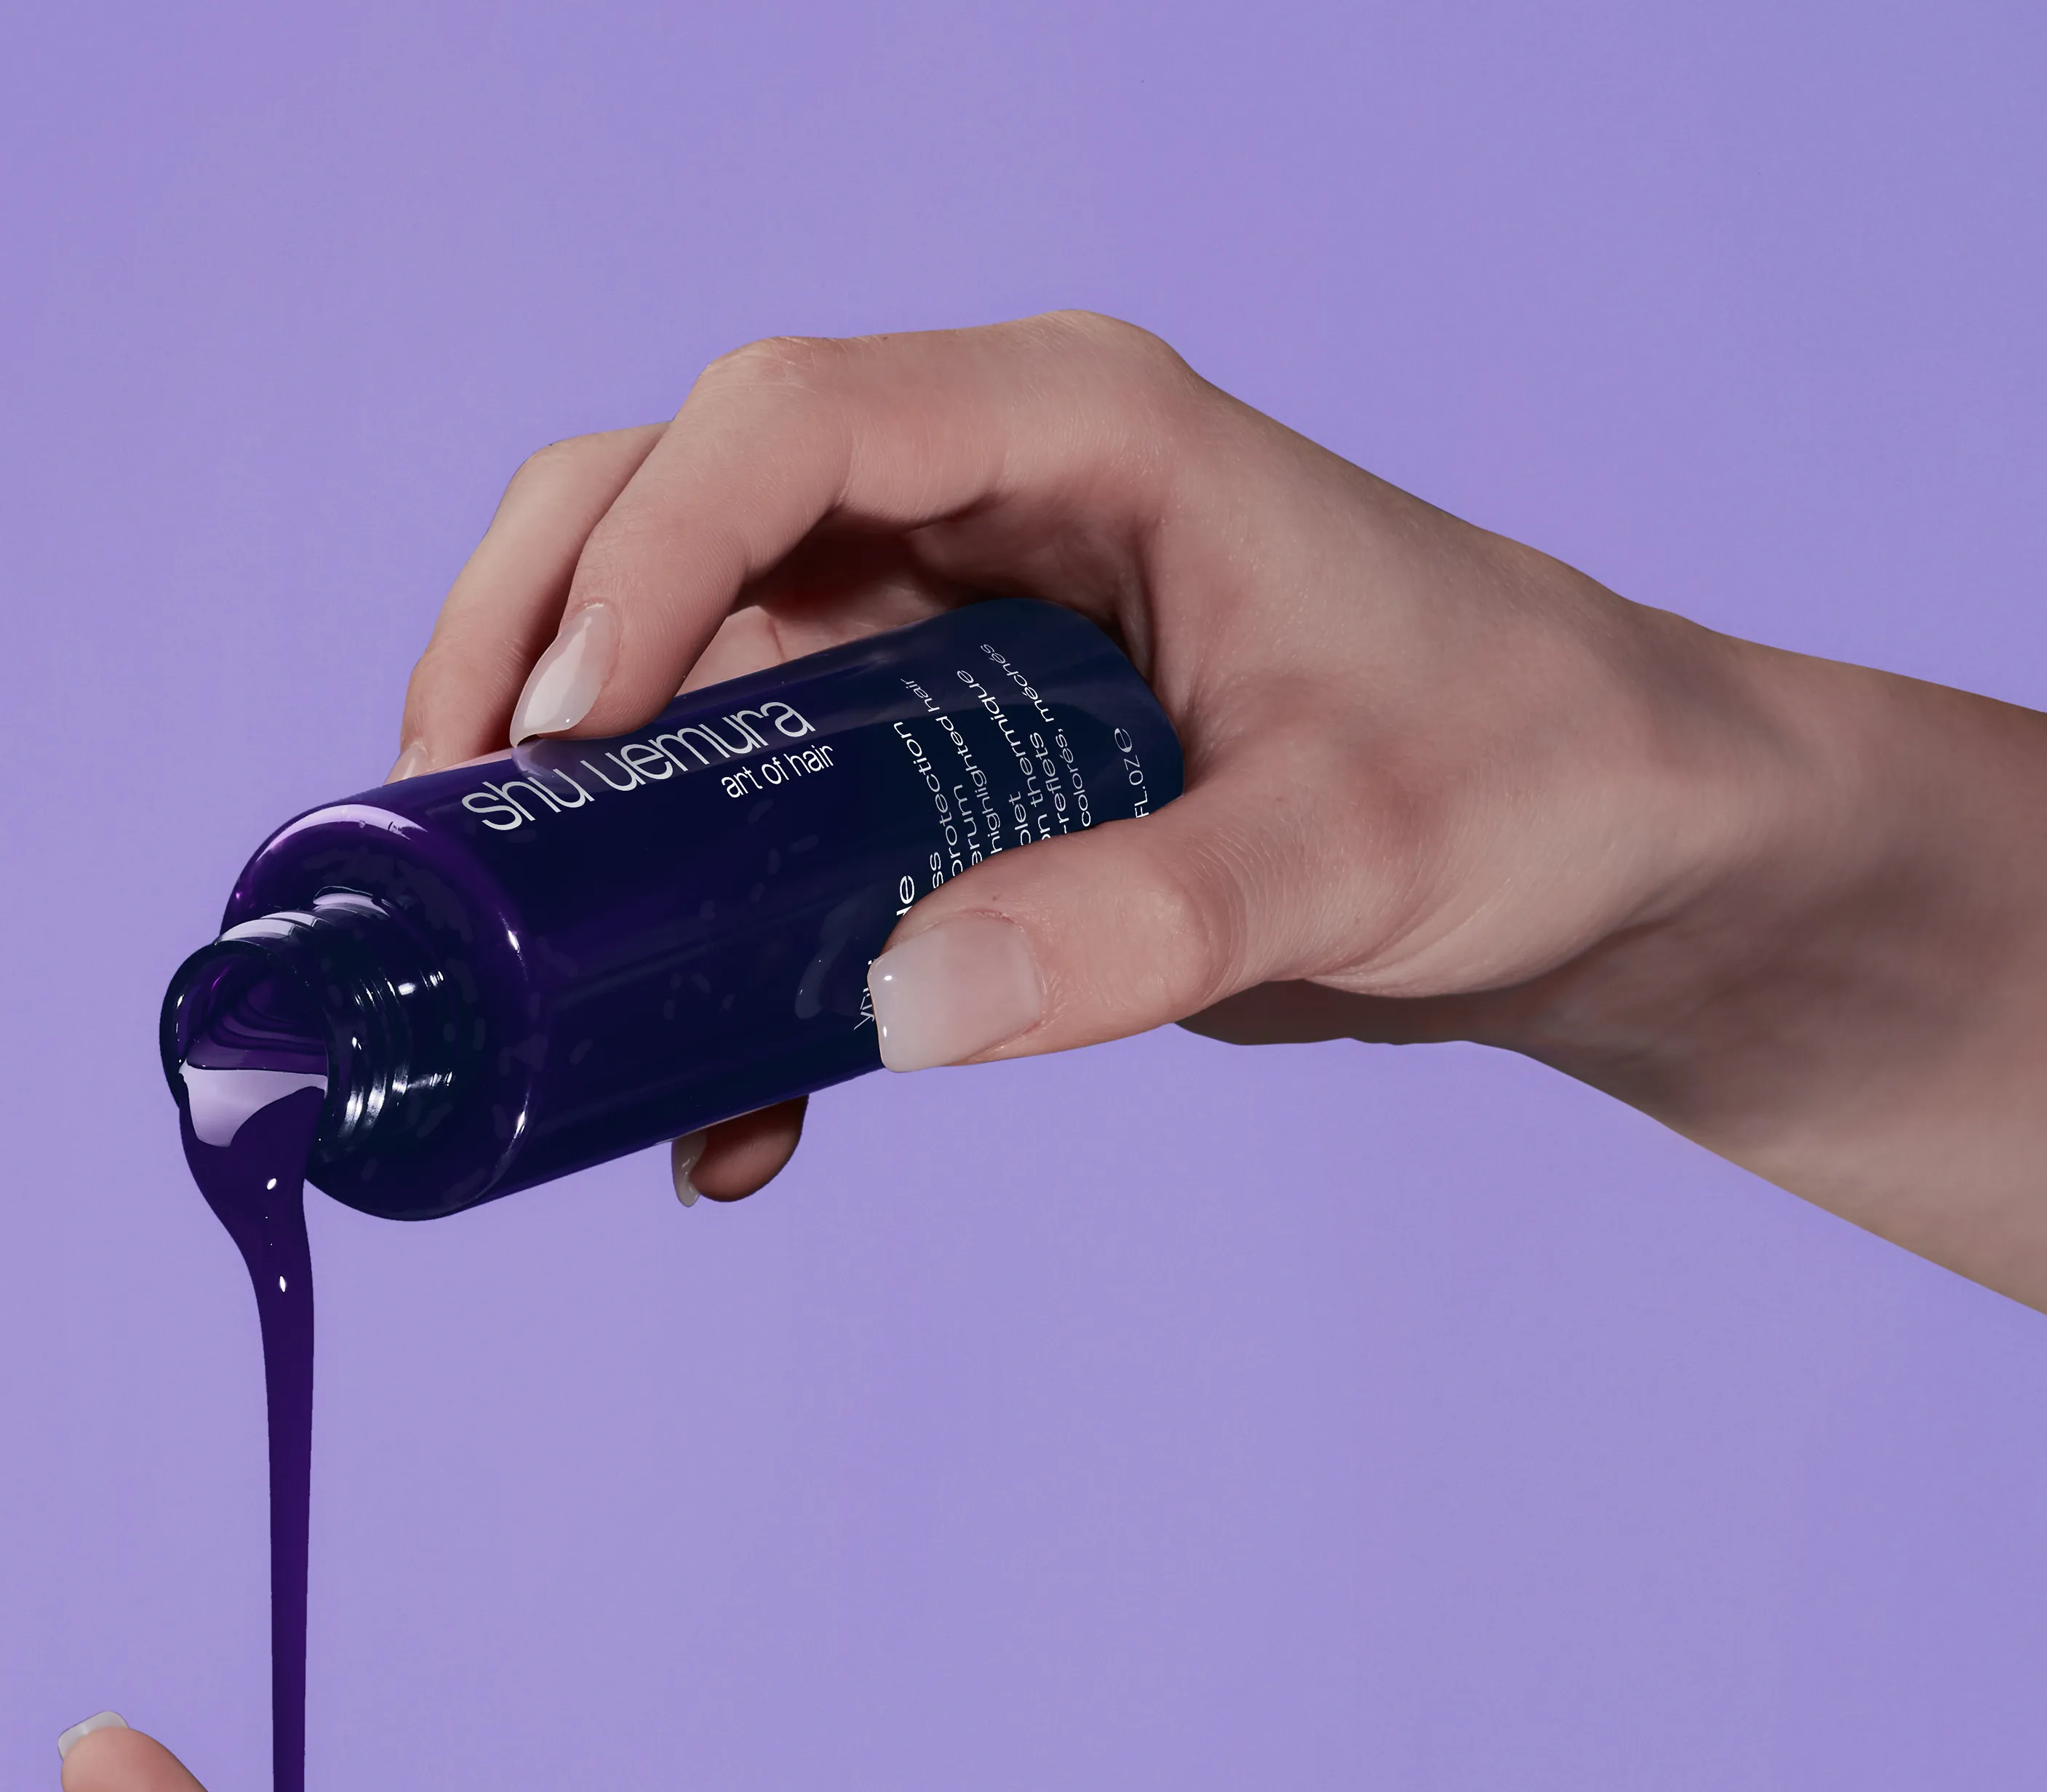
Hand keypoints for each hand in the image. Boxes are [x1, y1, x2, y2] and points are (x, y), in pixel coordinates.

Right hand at [395, 315, 2046, 1380]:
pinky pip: (764, 822)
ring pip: (684, 670)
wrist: (1601, 851)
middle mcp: (976, 505)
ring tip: (533, 986)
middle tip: (445, 826)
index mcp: (1073, 435)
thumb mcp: (1358, 853)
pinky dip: (709, 952)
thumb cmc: (1530, 780)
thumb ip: (1147, 918)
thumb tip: (898, 1010)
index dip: (642, 562)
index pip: (785, 425)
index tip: (564, 743)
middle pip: (666, 506)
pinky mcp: (942, 765)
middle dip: (527, 647)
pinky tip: (723, 1110)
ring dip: (586, 822)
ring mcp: (943, 634)